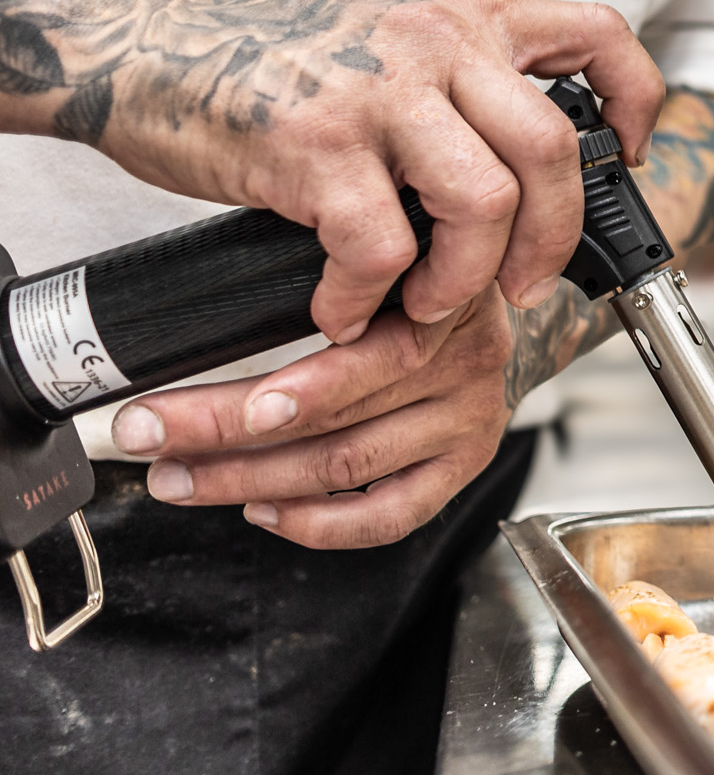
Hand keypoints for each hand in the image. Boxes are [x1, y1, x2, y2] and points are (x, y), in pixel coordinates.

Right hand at [0, 0, 664, 340]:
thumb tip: (516, 171)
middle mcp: (434, 42)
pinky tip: (339, 307)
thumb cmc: (257, 59)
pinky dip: (366, 298)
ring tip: (424, 306)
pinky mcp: (313, 146)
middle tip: (521, 286)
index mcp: (463, 17)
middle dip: (551, 238)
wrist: (137, 47)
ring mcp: (377, 92)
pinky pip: (380, 245)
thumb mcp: (383, 39)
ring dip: (463, 279)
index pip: (596, 32)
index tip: (631, 152)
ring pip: (484, 202)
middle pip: (552, 148)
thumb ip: (453, 81)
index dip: (637, 95)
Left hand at [107, 290, 530, 549]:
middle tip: (147, 438)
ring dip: (249, 479)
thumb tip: (202, 305)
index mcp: (439, 296)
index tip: (173, 406)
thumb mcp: (387, 250)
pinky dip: (320, 524)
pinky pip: (391, 517)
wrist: (506, 302)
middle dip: (220, 434)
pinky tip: (263, 510)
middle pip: (332, 416)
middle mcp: (465, 359)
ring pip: (346, 466)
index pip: (347, 354)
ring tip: (179, 478)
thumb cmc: (420, 275)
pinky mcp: (468, 464)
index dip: (261, 394)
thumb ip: (330, 272)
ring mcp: (470, 418)